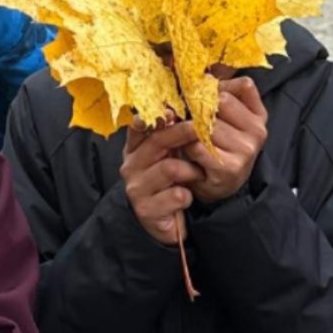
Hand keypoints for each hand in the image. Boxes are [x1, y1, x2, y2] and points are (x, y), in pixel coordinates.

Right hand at [121, 120, 202, 246]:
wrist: (163, 222)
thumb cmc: (168, 184)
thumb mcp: (167, 156)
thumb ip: (170, 135)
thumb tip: (184, 111)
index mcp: (135, 149)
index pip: (138, 127)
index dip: (154, 117)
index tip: (171, 112)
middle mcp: (131, 166)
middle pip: (157, 142)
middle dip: (182, 133)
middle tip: (201, 129)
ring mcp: (137, 188)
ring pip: (170, 168)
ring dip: (190, 170)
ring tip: (197, 174)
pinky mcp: (147, 209)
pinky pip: (175, 195)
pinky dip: (186, 195)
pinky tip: (187, 197)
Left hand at [186, 77, 268, 203]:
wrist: (217, 188)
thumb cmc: (217, 148)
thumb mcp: (225, 119)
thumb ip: (218, 94)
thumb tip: (194, 67)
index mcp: (258, 115)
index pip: (243, 86)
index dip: (219, 86)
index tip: (202, 95)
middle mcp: (257, 131)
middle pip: (222, 102)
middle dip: (200, 106)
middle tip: (188, 116)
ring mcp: (246, 150)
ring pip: (207, 124)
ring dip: (189, 129)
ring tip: (186, 137)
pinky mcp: (229, 167)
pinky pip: (198, 145)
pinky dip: (186, 147)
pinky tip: (187, 152)